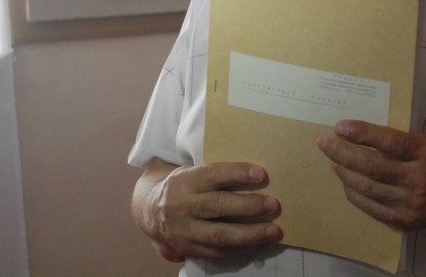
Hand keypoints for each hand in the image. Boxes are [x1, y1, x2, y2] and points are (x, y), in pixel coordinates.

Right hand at [138, 162, 281, 261]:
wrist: (150, 210)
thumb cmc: (185, 186)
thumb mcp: (193, 172)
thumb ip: (217, 174)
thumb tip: (257, 173)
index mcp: (184, 181)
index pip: (212, 174)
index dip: (237, 173)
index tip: (261, 173)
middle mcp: (181, 206)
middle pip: (217, 206)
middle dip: (249, 206)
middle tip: (274, 205)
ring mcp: (183, 231)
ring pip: (218, 235)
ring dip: (250, 234)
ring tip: (274, 231)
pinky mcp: (187, 249)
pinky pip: (217, 253)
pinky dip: (241, 249)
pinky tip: (259, 243)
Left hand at [315, 120, 425, 231]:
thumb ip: (401, 143)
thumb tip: (363, 138)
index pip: (390, 142)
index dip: (363, 134)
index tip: (340, 126)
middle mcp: (419, 180)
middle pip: (372, 167)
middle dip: (343, 153)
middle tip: (324, 142)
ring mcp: (411, 204)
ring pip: (368, 188)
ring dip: (344, 173)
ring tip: (332, 160)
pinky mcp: (405, 221)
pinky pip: (372, 207)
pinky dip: (355, 193)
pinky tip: (346, 182)